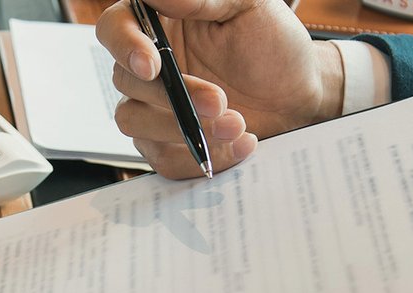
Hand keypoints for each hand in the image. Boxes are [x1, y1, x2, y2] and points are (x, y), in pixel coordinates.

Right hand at [96, 0, 341, 176]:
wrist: (297, 94)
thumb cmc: (272, 43)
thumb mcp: (249, 7)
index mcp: (159, 23)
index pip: (114, 27)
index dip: (124, 46)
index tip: (152, 65)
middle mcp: (150, 64)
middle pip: (124, 80)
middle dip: (173, 97)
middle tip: (219, 102)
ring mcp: (153, 106)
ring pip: (134, 122)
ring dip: (182, 129)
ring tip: (236, 125)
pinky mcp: (167, 142)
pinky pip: (161, 158)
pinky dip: (199, 157)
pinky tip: (237, 144)